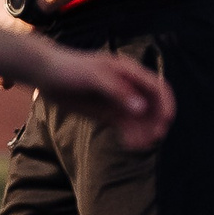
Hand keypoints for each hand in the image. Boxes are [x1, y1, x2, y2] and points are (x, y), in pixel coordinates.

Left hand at [36, 49, 174, 149]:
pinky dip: (131, 135)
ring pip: (140, 119)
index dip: (166, 103)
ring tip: (139, 146)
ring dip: (144, 132)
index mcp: (129, 72)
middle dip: (155, 122)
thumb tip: (141, 108)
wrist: (46, 74)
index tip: (167, 121)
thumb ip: (118, 91)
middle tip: (153, 138)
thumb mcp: (95, 76)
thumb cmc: (70, 68)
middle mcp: (128, 86)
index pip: (157, 87)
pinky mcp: (108, 112)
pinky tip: (129, 145)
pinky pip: (126, 126)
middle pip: (152, 106)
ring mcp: (119, 100)